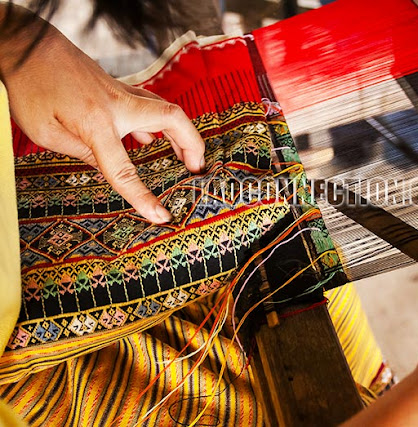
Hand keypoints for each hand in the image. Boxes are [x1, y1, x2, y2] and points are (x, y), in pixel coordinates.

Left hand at [0, 6, 204, 223]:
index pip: (125, 169)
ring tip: (186, 158)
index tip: (161, 217)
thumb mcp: (45, 131)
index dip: (143, 197)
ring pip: (166, 110)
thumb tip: (108, 166)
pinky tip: (152, 139)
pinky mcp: (116, 86)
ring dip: (182, 134)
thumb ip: (81, 152)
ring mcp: (120, 92)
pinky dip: (159, 124)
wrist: (26, 44)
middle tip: (197, 169)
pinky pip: (149, 106)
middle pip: (172, 120)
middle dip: (193, 145)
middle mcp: (117, 105)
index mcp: (97, 123)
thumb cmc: (30, 86)